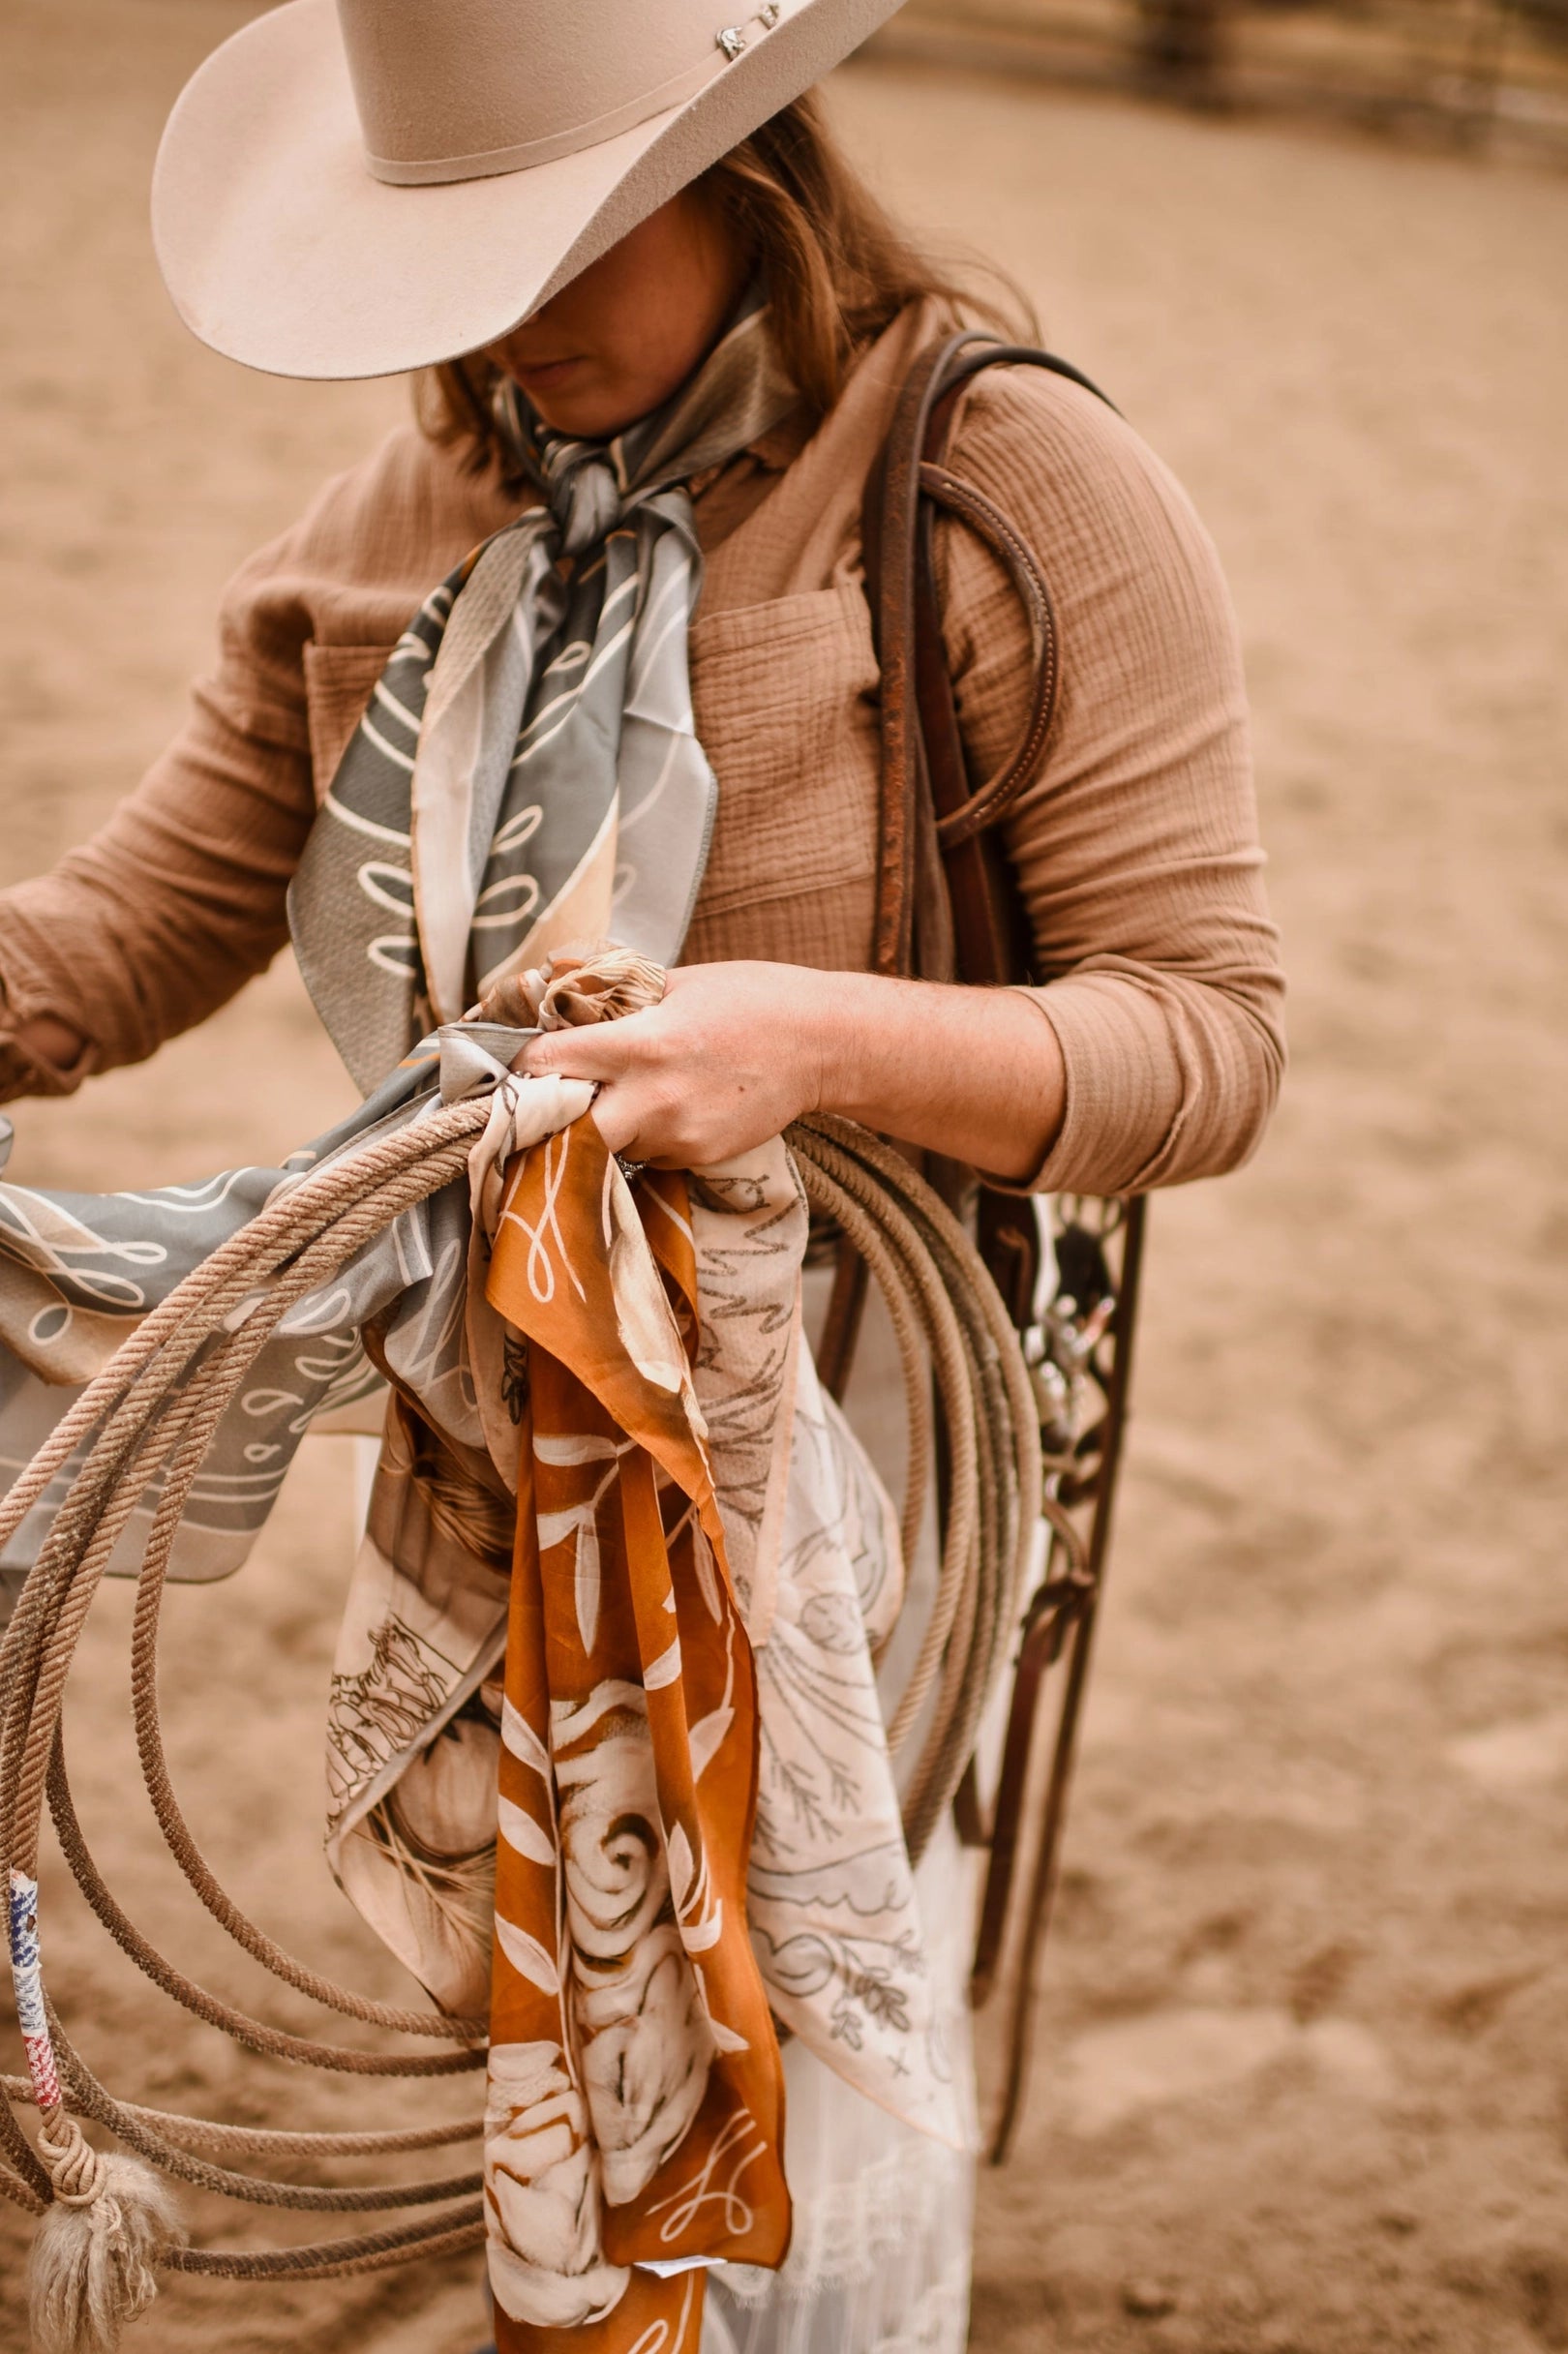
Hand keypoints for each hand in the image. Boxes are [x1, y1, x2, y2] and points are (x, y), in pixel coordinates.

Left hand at [517, 962, 828, 1167]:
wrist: (825, 1044)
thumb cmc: (753, 999)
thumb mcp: (678, 980)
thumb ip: (614, 991)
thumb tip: (557, 980)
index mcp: (642, 1043)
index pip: (548, 1063)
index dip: (522, 1064)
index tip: (518, 1063)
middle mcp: (654, 1097)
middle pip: (565, 1129)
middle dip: (553, 1115)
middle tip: (552, 1097)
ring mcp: (678, 1135)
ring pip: (606, 1146)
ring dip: (600, 1126)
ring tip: (625, 1094)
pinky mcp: (699, 1156)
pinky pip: (646, 1155)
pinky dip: (643, 1137)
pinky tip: (670, 1107)